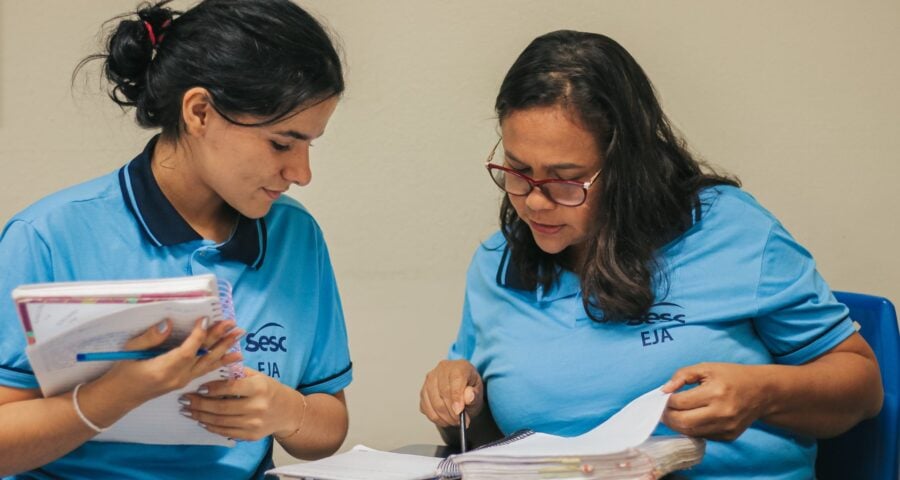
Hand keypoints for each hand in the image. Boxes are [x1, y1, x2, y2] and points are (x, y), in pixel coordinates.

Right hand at [99, 318, 243, 405]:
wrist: (119, 397)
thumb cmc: (122, 372)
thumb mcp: (130, 351)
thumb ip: (150, 337)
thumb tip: (168, 323)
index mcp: (163, 369)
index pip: (187, 351)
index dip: (199, 335)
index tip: (207, 319)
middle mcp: (177, 377)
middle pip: (203, 356)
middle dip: (220, 339)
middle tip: (234, 326)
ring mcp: (182, 381)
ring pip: (208, 364)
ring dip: (225, 349)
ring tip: (239, 337)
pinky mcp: (184, 381)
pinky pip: (205, 370)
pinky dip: (220, 362)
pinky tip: (232, 356)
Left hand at [180, 368, 303, 440]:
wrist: (287, 411)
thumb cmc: (268, 389)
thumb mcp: (257, 376)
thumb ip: (236, 373)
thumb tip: (210, 368)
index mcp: (259, 387)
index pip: (231, 387)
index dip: (212, 388)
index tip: (197, 387)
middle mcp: (258, 407)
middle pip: (222, 407)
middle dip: (199, 404)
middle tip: (184, 400)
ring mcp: (255, 423)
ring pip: (221, 422)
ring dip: (201, 417)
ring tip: (188, 411)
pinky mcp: (251, 436)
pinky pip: (226, 432)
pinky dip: (211, 427)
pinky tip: (201, 421)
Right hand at [420, 359, 483, 427]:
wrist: (463, 388)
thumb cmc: (470, 388)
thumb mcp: (478, 392)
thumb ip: (474, 395)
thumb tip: (468, 397)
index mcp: (459, 366)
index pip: (455, 380)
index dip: (457, 397)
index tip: (459, 411)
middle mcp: (442, 369)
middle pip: (443, 392)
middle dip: (452, 411)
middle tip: (459, 420)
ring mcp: (430, 379)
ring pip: (433, 402)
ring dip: (444, 416)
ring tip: (453, 421)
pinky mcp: (423, 391)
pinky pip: (426, 407)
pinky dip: (435, 417)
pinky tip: (444, 419)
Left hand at [661, 362, 769, 440]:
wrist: (762, 391)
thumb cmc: (732, 376)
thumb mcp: (707, 368)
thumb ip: (682, 375)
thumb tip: (664, 390)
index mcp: (716, 392)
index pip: (681, 402)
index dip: (666, 401)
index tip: (662, 397)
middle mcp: (722, 413)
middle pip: (683, 422)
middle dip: (667, 416)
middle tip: (663, 409)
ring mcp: (727, 427)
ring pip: (691, 432)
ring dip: (677, 424)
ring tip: (673, 413)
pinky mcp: (729, 437)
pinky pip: (702, 436)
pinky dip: (692, 429)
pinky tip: (690, 418)